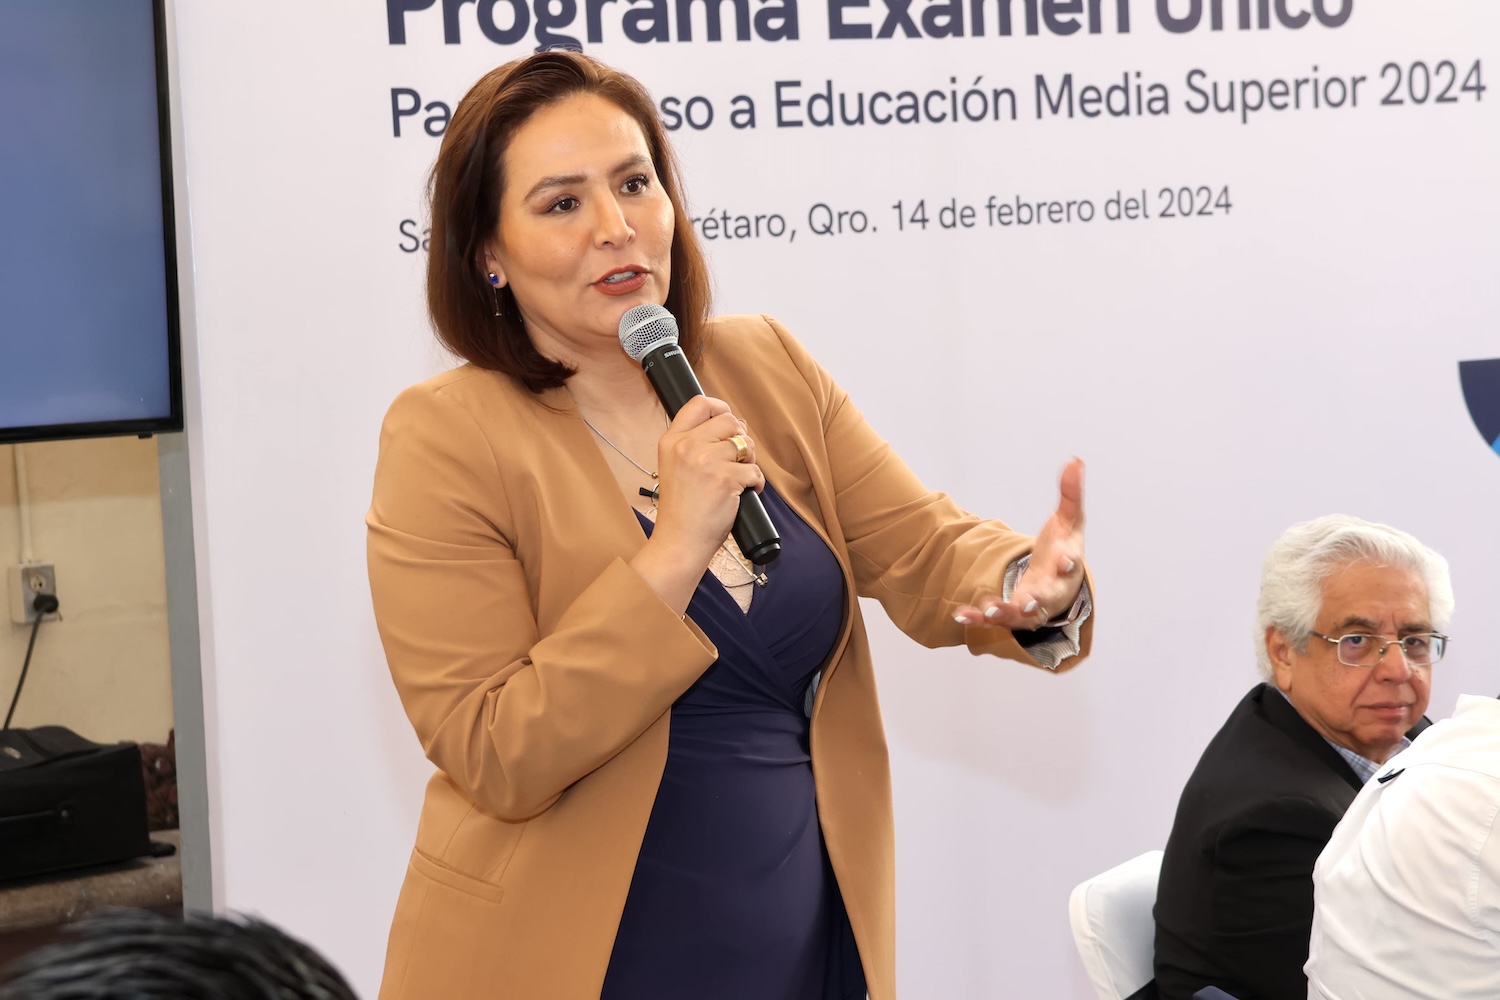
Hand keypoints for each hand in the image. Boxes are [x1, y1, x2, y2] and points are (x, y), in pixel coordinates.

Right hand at [647, 395, 763, 573]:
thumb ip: (694, 443)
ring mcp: (707, 461)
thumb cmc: (681, 509)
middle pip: (729, 420)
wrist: (679, 541)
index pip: (699, 404)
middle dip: (740, 437)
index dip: (720, 408)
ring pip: (745, 444)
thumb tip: (733, 425)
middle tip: (738, 458)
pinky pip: (755, 469)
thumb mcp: (674, 467)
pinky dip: (756, 482)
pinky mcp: (726, 478)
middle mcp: (687, 446)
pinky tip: (746, 492)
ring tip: (741, 476)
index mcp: (671, 440)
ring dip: (750, 459)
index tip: (729, 422)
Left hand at [954, 458, 1085, 630]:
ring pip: (1020, 616)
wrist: (1057, 583)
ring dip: (1005, 612)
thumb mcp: (1069, 520)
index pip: (1072, 564)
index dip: (1069, 562)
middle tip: (1026, 602)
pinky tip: (961, 614)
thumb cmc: (1063, 549)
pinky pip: (996, 620)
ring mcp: (1032, 605)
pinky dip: (979, 618)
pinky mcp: (1012, 614)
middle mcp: (1051, 590)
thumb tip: (1075, 460)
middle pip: (1047, 598)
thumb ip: (1070, 494)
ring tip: (989, 608)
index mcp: (1067, 566)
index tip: (1065, 561)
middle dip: (1037, 600)